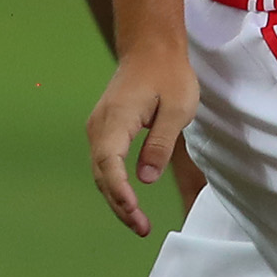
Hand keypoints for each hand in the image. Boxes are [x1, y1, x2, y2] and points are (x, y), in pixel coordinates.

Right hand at [86, 44, 199, 237]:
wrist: (151, 48)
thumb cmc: (168, 74)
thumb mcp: (177, 109)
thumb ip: (160, 144)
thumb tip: (145, 179)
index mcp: (117, 118)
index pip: (110, 163)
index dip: (120, 191)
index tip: (134, 210)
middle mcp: (100, 125)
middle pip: (102, 173)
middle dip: (119, 204)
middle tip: (142, 228)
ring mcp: (99, 127)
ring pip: (101, 171)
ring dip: (116, 198)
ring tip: (137, 222)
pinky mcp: (104, 129)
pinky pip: (104, 163)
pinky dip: (114, 184)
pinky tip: (129, 200)